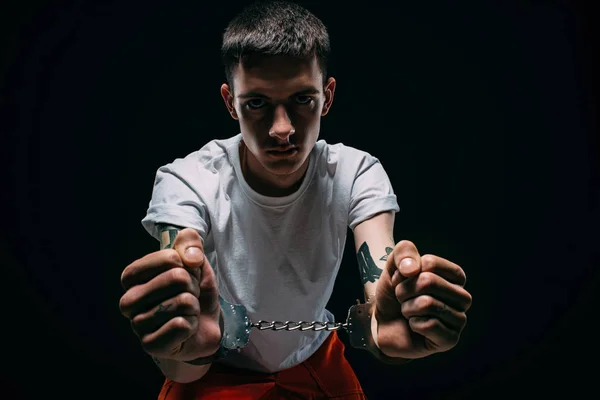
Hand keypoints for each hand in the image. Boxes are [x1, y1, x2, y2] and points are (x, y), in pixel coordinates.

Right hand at [119, 228, 220, 361]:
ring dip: (193, 306)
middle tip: (189, 296)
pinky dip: (192, 325)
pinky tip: (185, 329)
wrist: (205, 327)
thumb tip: (190, 257)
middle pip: (177, 277)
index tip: (187, 274)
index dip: (188, 264)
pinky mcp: (150, 345)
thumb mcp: (196, 262)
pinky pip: (181, 325)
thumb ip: (190, 243)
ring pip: (182, 301)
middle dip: (193, 286)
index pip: (169, 257)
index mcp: (133, 276)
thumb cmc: (194, 293)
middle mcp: (128, 300)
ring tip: (187, 312)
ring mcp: (137, 324)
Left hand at [374, 240, 471, 358]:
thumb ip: (404, 252)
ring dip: (408, 307)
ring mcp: (458, 319)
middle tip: (403, 299)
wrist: (382, 323)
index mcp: (454, 276)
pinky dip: (414, 324)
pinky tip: (415, 326)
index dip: (407, 271)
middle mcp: (462, 296)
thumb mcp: (394, 266)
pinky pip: (430, 325)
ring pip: (428, 303)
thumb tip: (414, 268)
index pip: (430, 263)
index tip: (404, 280)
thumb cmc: (394, 294)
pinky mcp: (451, 339)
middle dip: (405, 290)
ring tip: (408, 312)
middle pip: (429, 281)